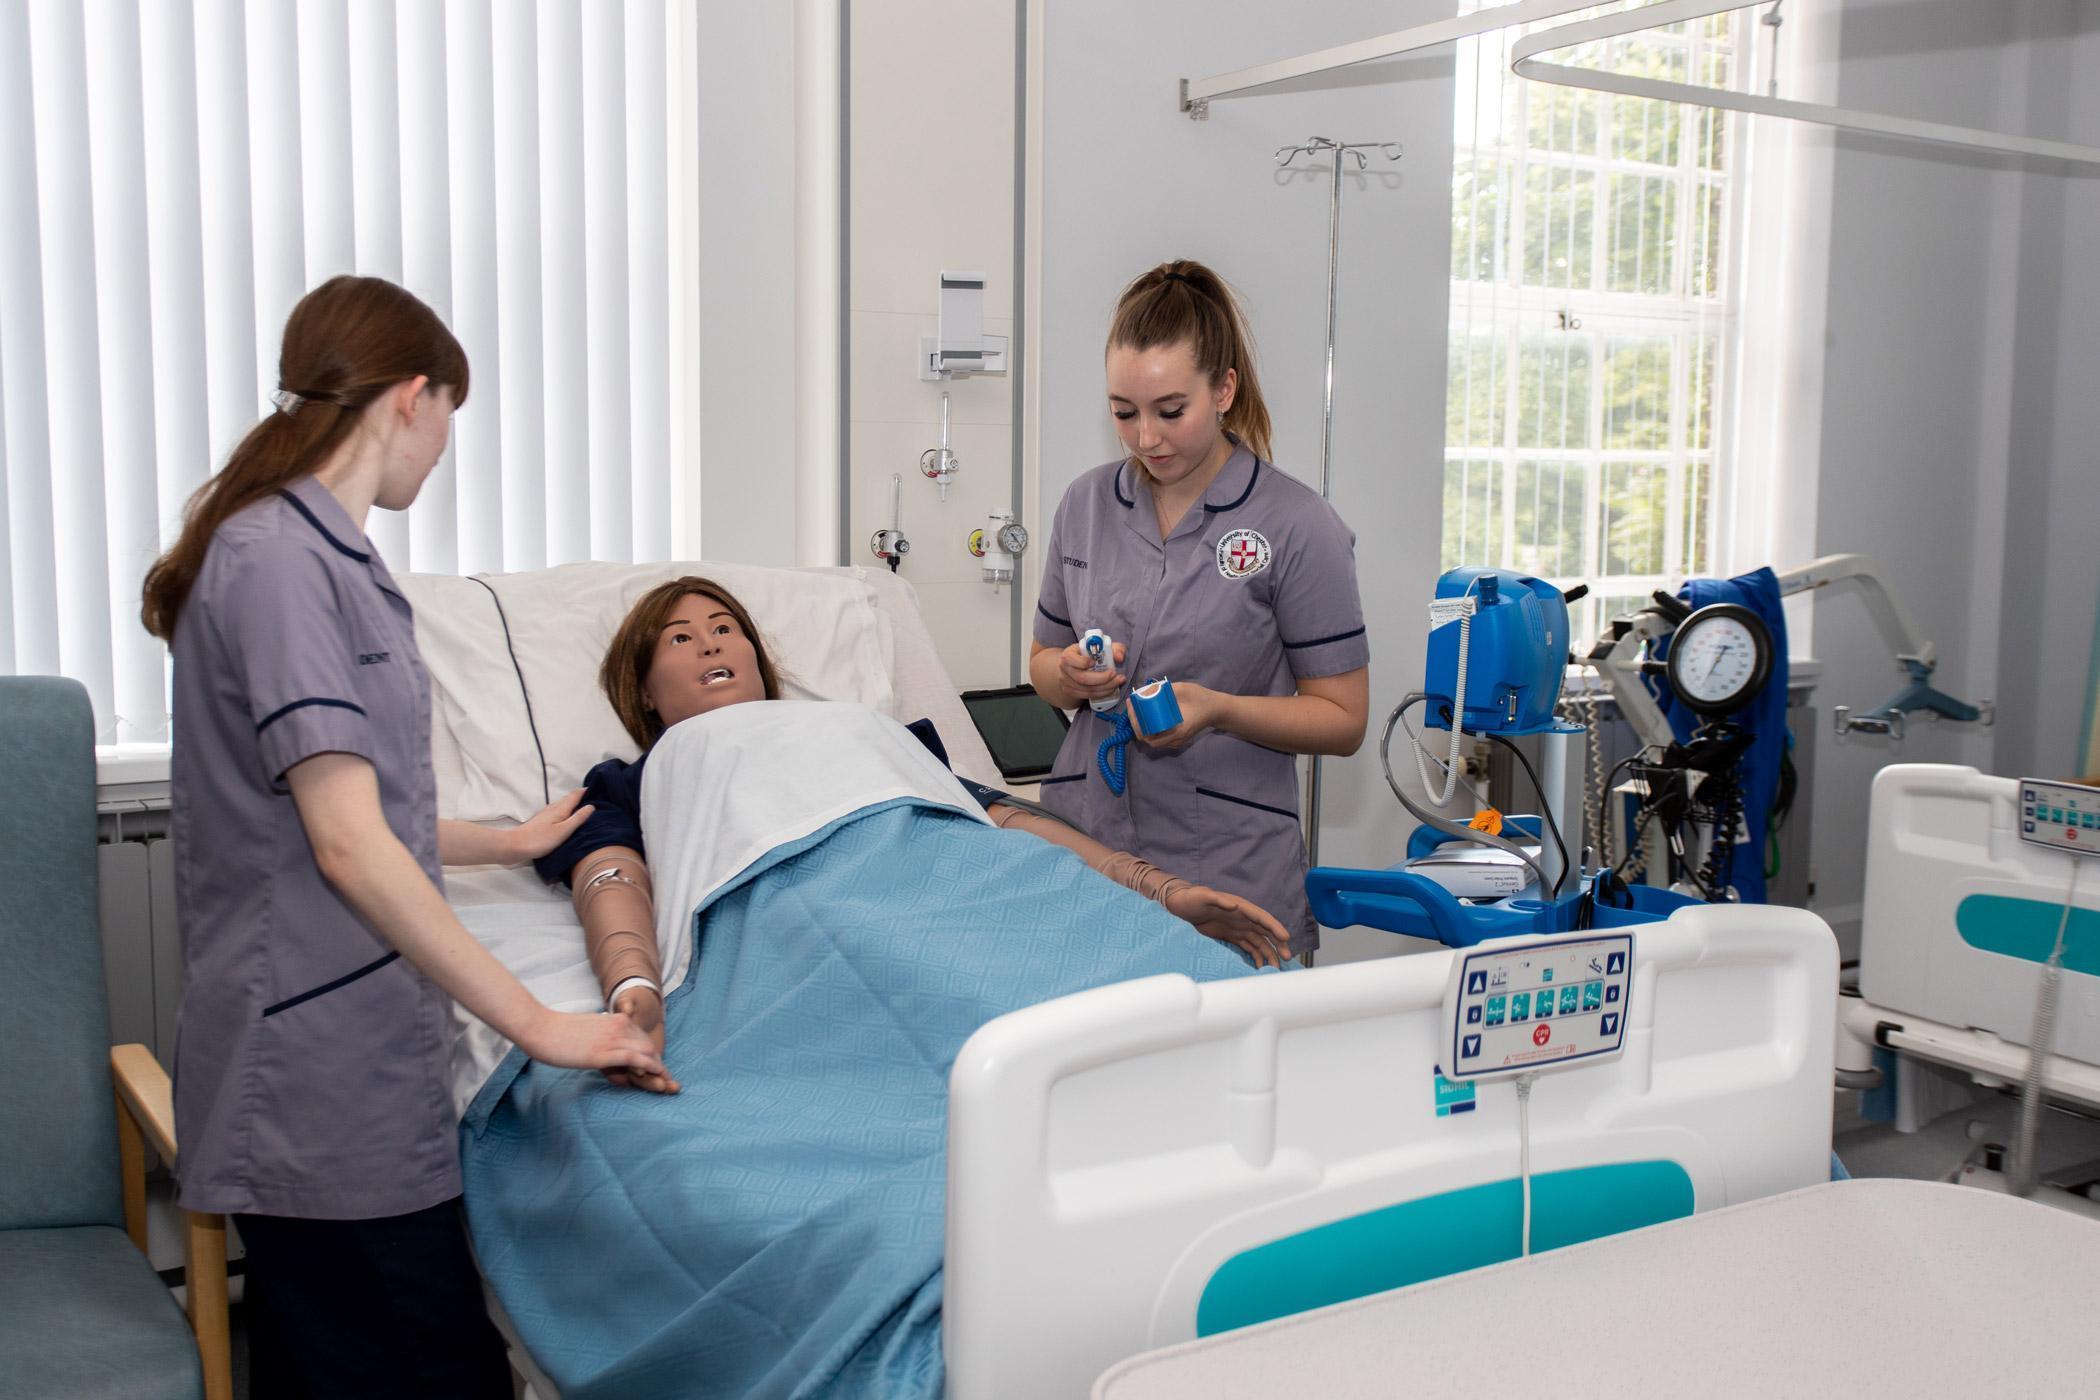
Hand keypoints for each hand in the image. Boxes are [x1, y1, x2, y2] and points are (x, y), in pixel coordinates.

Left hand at [507, 788, 595, 862]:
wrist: (515, 846)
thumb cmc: (540, 839)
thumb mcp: (563, 831)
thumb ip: (577, 818)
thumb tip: (591, 806)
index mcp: (560, 809)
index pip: (575, 795)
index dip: (585, 791)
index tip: (597, 788)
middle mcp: (552, 808)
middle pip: (568, 798)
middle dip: (580, 796)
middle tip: (593, 798)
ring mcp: (545, 814)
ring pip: (561, 805)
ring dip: (572, 804)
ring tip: (582, 808)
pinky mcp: (540, 821)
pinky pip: (556, 811)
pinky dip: (564, 811)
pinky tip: (565, 818)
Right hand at [516, 1006, 676, 1091]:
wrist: (540, 1027)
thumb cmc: (558, 1033)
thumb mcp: (588, 1032)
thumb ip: (602, 1039)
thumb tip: (607, 1055)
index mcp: (615, 1020)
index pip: (643, 1038)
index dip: (652, 1055)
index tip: (658, 1070)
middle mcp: (619, 1026)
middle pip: (649, 1046)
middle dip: (658, 1064)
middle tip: (665, 1082)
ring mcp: (612, 1038)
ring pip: (647, 1052)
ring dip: (657, 1069)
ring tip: (663, 1084)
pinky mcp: (604, 1052)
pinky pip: (635, 1059)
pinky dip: (649, 1068)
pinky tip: (656, 1076)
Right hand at [1057, 640, 1125, 708]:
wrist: (1077, 665)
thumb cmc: (1090, 654)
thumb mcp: (1102, 646)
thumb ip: (1114, 649)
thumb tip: (1119, 657)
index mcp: (1068, 654)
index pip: (1070, 659)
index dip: (1083, 662)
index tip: (1095, 662)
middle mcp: (1065, 669)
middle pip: (1082, 678)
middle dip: (1102, 678)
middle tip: (1115, 675)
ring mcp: (1067, 682)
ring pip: (1087, 689)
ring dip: (1105, 687)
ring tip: (1117, 682)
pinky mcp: (1071, 692)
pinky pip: (1087, 695)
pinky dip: (1101, 693)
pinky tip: (1110, 688)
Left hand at [1131, 681, 1226, 750]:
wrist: (1217, 709)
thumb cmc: (1201, 699)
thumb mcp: (1183, 689)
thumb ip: (1164, 690)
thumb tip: (1145, 691)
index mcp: (1177, 731)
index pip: (1149, 735)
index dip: (1137, 723)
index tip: (1132, 706)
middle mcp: (1175, 740)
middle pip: (1148, 739)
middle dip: (1136, 723)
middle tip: (1131, 706)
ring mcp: (1176, 741)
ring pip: (1152, 739)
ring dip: (1142, 726)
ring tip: (1136, 709)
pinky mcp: (1176, 738)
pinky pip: (1159, 736)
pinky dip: (1150, 727)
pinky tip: (1146, 714)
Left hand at [1163, 883, 1293, 967]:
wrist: (1179, 905)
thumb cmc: (1191, 899)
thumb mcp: (1202, 896)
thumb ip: (1217, 899)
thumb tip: (1235, 905)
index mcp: (1239, 906)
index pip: (1261, 917)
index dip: (1274, 927)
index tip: (1285, 937)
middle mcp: (1242, 917)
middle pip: (1265, 931)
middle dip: (1278, 943)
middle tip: (1287, 957)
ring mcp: (1237, 927)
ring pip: (1259, 941)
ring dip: (1269, 953)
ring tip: (1275, 967)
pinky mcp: (1231, 936)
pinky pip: (1248, 947)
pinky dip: (1256, 956)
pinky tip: (1260, 966)